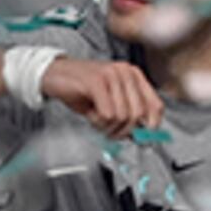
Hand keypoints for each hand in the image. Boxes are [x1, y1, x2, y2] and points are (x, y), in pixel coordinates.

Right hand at [39, 54, 163, 132]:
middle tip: (109, 130)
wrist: (54, 74)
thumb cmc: (82, 88)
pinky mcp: (96, 82)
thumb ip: (127, 114)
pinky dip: (97, 121)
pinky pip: (107, 114)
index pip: (156, 106)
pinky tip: (90, 113)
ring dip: (107, 126)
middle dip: (123, 130)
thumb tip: (141, 136)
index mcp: (133, 75)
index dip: (151, 127)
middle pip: (138, 115)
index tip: (141, 139)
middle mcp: (125, 72)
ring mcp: (111, 75)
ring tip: (96, 118)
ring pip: (122, 116)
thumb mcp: (110, 101)